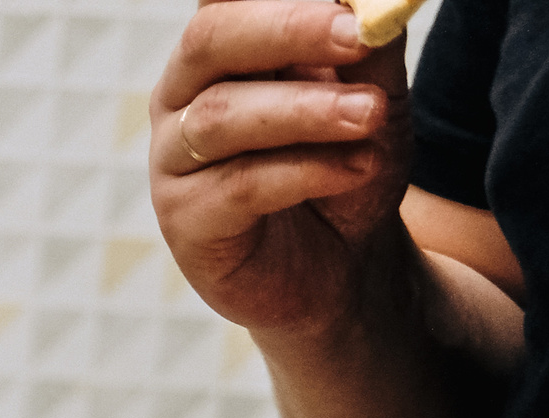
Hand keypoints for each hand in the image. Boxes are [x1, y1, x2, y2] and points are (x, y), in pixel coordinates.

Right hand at [150, 1, 412, 336]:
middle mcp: (183, 94)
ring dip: (306, 112)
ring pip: (222, 117)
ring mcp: (174, 159)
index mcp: (223, 47)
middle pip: (209, 39)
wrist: (345, 261)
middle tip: (358, 34)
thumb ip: (368, 44)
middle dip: (288, 29)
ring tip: (370, 117)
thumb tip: (375, 2)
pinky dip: (306, 172)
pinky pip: (237, 187)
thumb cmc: (346, 160)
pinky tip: (356, 168)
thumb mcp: (374, 92)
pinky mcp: (185, 222)